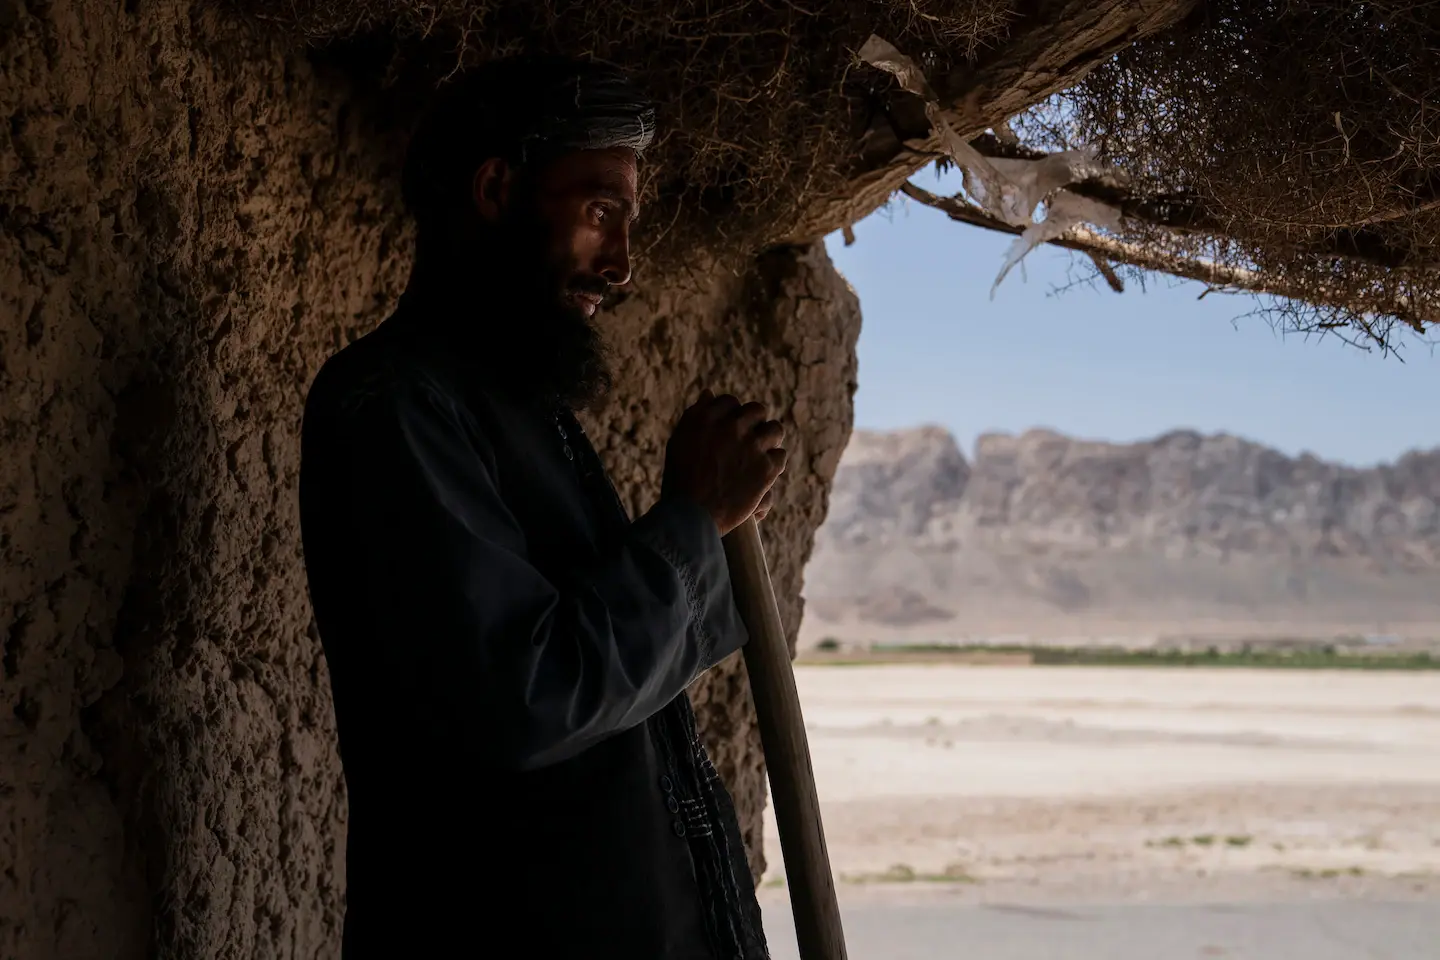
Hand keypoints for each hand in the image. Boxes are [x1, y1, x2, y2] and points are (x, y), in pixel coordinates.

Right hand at [662, 389, 786, 535]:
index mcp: (707, 418)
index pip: (730, 402)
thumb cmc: (681, 480)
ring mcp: (751, 446)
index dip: (732, 415)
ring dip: (769, 440)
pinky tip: (765, 472)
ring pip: (774, 430)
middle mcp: (730, 427)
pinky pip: (780, 455)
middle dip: (755, 423)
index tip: (732, 428)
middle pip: (756, 411)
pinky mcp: (766, 468)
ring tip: (762, 453)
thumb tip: (709, 393)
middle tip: (751, 439)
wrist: (691, 516)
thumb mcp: (680, 442)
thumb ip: (696, 416)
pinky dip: (774, 464)